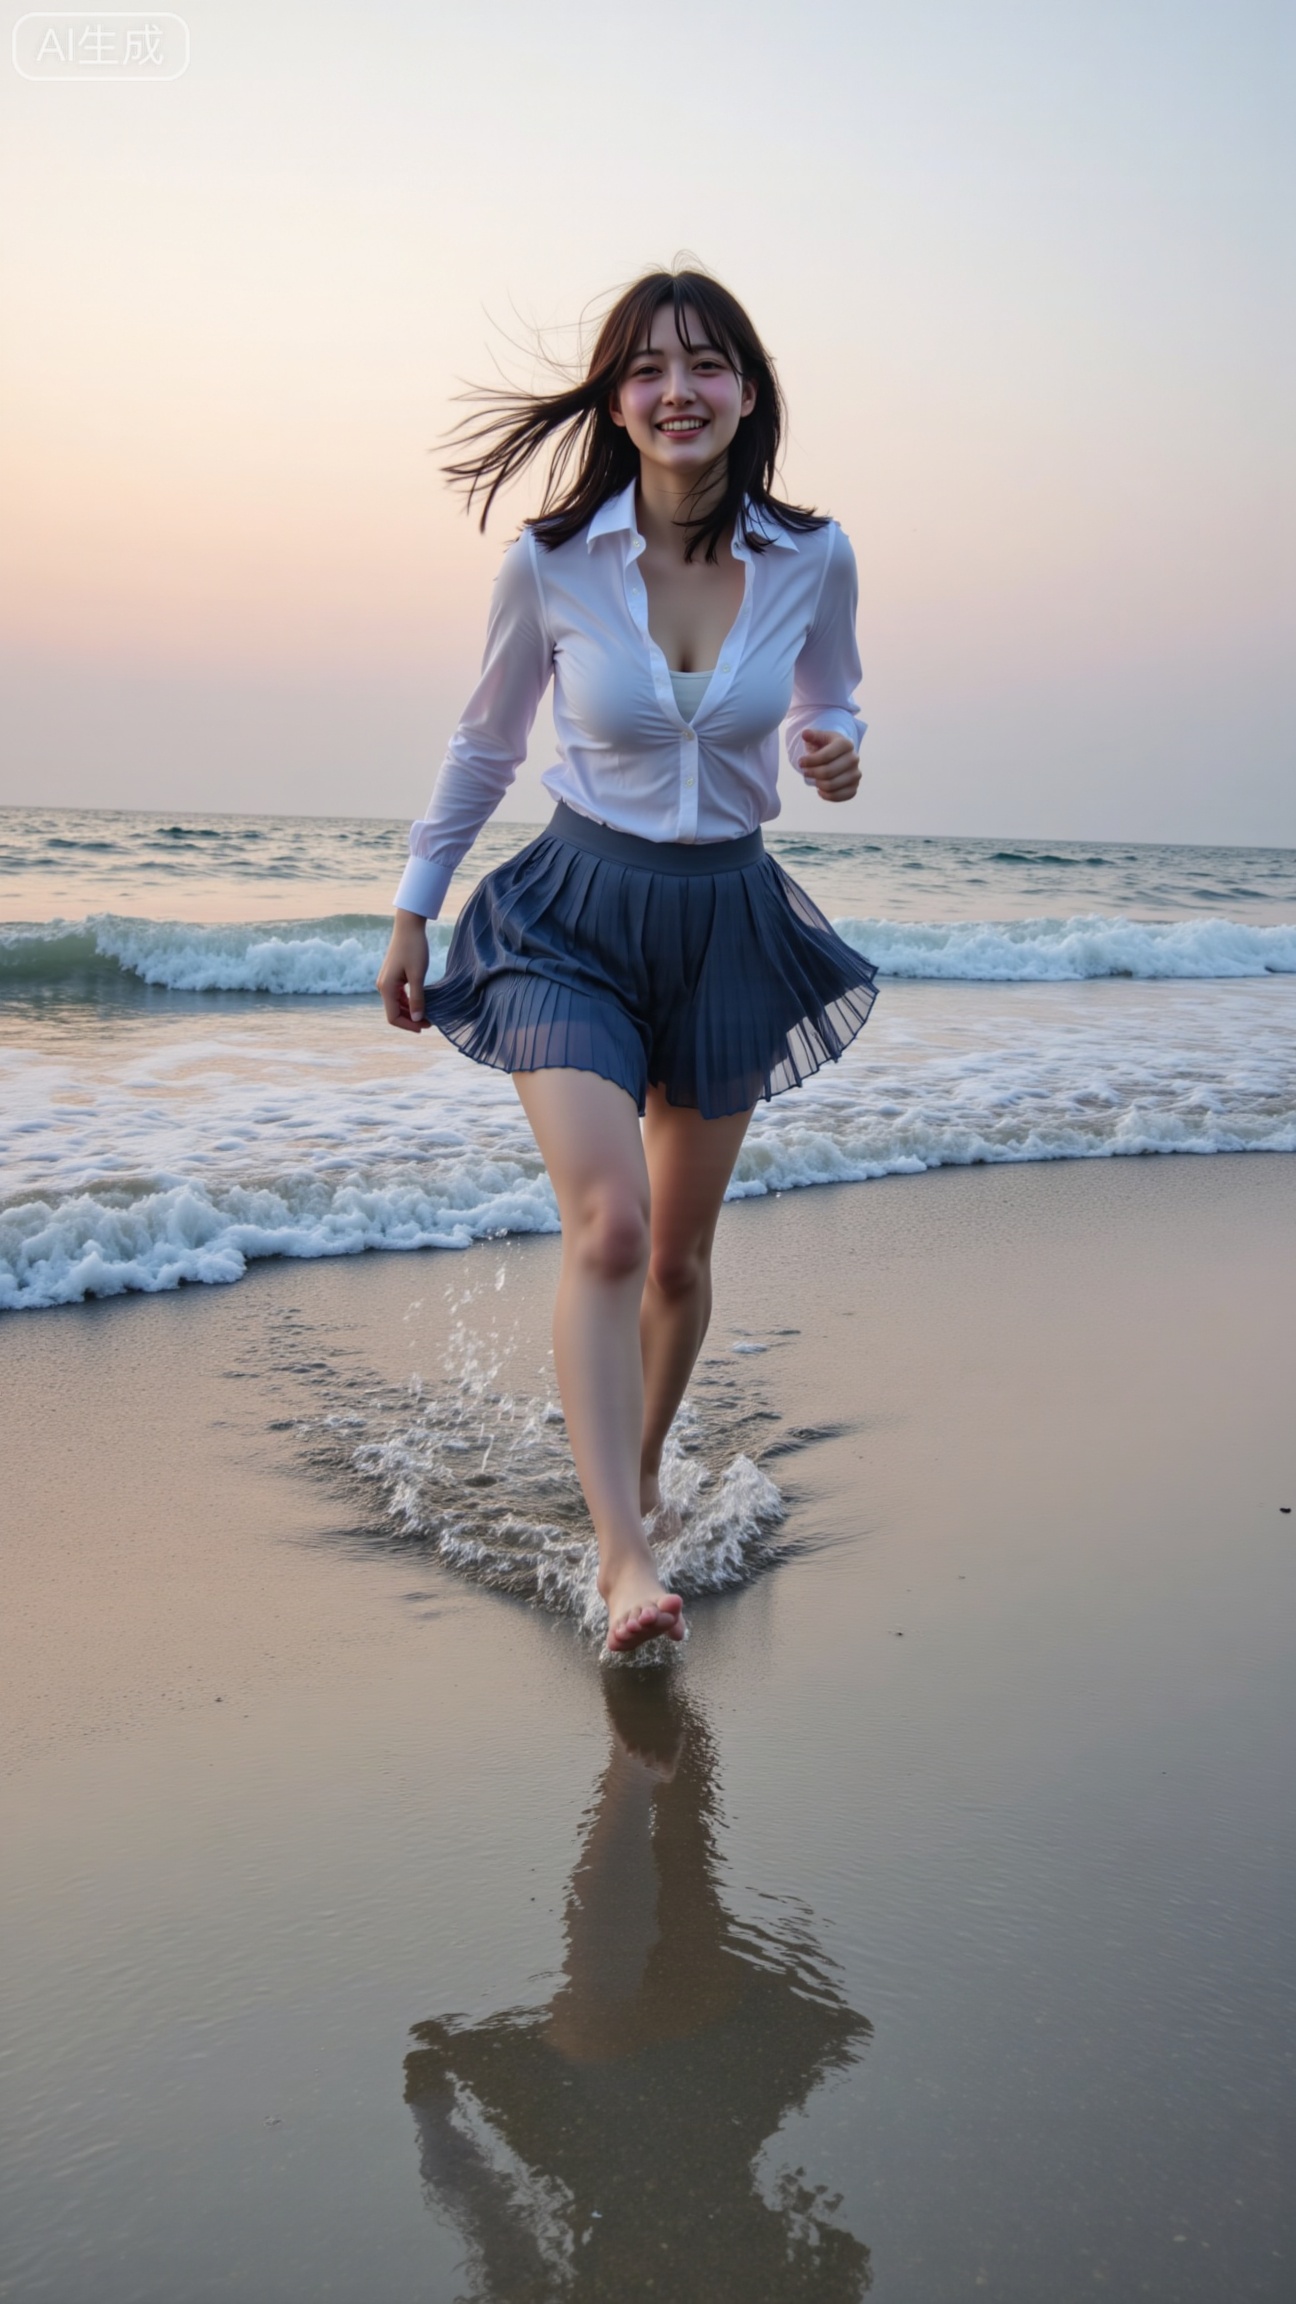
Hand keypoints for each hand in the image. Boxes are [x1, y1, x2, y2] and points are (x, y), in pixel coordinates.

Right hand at [377, 910, 429, 1030]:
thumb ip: (417, 998)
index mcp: (386, 988)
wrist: (408, 926)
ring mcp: (387, 981)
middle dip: (411, 1020)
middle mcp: (383, 986)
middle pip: (394, 1012)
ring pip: (397, 1005)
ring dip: (411, 1012)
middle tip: (431, 1022)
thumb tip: (417, 1018)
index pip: (393, 1017)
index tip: (426, 1026)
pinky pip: (399, 995)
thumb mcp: (418, 975)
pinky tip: (422, 1002)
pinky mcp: (392, 976)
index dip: (408, 1025)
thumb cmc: (414, 948)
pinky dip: (409, 1002)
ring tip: (428, 1013)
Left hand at [800, 728, 860, 803]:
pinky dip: (826, 795)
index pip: (825, 756)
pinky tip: (820, 789)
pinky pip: (838, 796)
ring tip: (814, 779)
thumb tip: (805, 734)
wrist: (838, 756)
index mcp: (846, 744)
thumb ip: (812, 735)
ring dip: (818, 784)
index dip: (810, 761)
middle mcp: (854, 759)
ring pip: (831, 786)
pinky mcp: (854, 788)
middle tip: (805, 772)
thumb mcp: (819, 738)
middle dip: (812, 773)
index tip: (800, 762)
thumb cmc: (826, 746)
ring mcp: (856, 774)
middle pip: (828, 772)